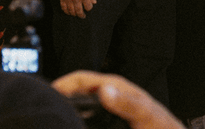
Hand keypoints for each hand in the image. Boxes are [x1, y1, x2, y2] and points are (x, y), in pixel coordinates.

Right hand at [51, 71, 180, 128]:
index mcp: (114, 88)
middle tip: (43, 109)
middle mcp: (106, 98)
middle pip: (74, 94)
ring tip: (49, 118)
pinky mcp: (102, 125)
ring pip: (77, 110)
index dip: (62, 84)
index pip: (80, 79)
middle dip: (58, 99)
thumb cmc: (161, 126)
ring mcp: (104, 113)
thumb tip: (105, 90)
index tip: (47, 93)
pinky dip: (74, 122)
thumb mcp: (145, 114)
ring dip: (65, 112)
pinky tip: (65, 126)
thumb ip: (126, 103)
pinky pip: (84, 122)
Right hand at [58, 0, 95, 18]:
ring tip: (75, 14)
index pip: (88, 7)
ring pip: (71, 11)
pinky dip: (66, 11)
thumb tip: (94, 2)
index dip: (89, 8)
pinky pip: (63, 7)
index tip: (88, 7)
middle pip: (79, 12)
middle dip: (81, 15)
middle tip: (83, 16)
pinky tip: (68, 11)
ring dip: (74, 14)